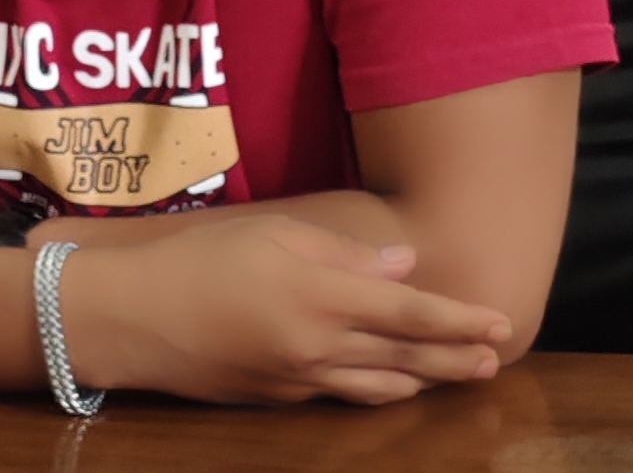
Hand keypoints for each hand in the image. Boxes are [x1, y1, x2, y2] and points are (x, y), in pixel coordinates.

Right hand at [58, 215, 510, 405]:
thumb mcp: (273, 233)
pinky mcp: (275, 398)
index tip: (500, 322)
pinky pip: (338, 395)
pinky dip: (373, 389)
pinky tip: (386, 382)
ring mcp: (298, 380)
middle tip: (495, 360)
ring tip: (453, 376)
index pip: (411, 312)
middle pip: (406, 357)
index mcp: (322, 297)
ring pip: (377, 387)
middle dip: (455, 360)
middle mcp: (319, 346)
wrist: (131, 317)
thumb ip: (344, 253)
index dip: (460, 320)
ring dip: (422, 382)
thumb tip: (403, 264)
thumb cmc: (197, 257)